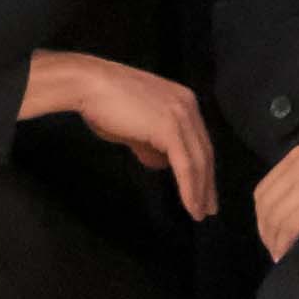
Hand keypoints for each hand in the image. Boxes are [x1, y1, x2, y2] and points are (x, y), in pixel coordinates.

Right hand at [22, 50, 222, 218]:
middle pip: (204, 151)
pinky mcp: (170, 129)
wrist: (89, 85)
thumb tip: (160, 163)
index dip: (203, 168)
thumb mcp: (134, 128)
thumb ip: (150, 143)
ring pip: (198, 161)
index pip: (199, 140)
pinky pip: (185, 165)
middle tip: (208, 209)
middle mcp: (188, 106)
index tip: (205, 190)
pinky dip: (189, 188)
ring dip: (200, 191)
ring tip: (199, 213)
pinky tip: (190, 206)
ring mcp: (181, 116)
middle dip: (207, 183)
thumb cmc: (104, 104)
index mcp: (183, 101)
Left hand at [250, 143, 298, 259]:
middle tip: (275, 250)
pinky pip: (289, 227)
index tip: (271, 235)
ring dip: (274, 242)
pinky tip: (289, 255)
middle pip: (266, 205)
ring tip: (282, 256)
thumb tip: (286, 212)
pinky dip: (284, 244)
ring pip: (275, 218)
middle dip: (266, 231)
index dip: (263, 217)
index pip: (264, 190)